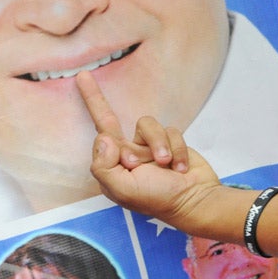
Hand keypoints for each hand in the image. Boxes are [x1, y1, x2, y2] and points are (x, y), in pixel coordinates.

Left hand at [78, 71, 221, 224]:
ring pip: (148, 125)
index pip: (99, 134)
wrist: (194, 199)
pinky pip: (170, 130)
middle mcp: (128, 152)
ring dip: (160, 145)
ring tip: (167, 165)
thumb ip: (105, 166)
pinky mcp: (170, 141)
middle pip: (113, 119)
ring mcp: (149, 146)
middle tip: (88, 84)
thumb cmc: (157, 199)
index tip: (83, 78)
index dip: (92, 105)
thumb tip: (104, 139)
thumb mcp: (124, 190)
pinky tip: (180, 167)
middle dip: (104, 104)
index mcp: (112, 164)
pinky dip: (177, 149)